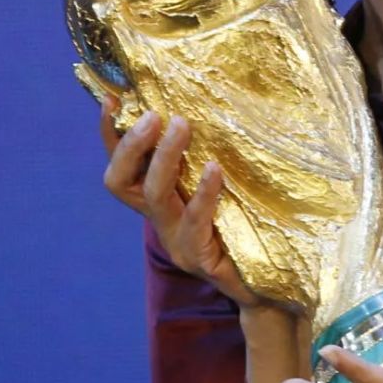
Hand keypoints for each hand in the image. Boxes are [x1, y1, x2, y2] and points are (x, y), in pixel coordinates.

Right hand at [99, 95, 257, 306]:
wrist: (271, 285)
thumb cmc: (247, 229)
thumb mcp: (222, 188)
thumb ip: (206, 160)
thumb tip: (208, 108)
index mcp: (160, 202)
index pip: (121, 166)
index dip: (111, 135)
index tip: (113, 98)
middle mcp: (160, 221)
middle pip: (120, 182)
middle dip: (131, 145)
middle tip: (155, 115)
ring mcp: (176, 242)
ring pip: (154, 196)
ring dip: (165, 157)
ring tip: (182, 125)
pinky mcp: (199, 259)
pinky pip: (195, 221)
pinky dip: (204, 192)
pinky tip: (215, 169)